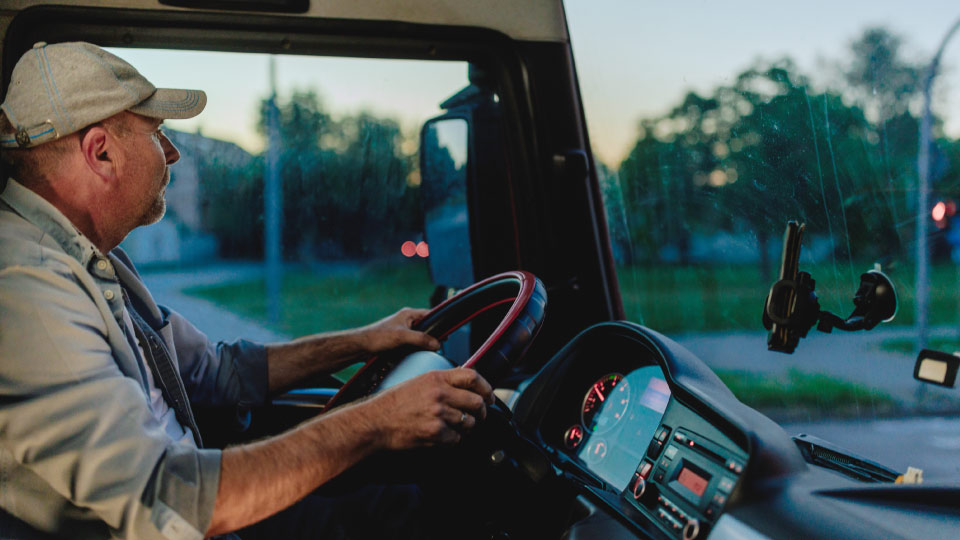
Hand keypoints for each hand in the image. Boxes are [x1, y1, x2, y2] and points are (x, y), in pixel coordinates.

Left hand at [358, 307, 440, 354]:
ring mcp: (402, 332)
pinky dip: (415, 350)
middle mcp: (406, 321)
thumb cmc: (377, 337)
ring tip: (427, 352)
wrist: (360, 347)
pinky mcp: (398, 342)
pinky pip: (411, 346)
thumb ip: (421, 339)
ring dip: (422, 345)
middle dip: (432, 337)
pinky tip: (415, 356)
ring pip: (419, 338)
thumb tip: (437, 344)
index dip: (439, 322)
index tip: (447, 332)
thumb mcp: (402, 337)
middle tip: (438, 345)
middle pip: (426, 328)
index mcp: (408, 314)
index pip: (430, 315)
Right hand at [366, 368, 494, 449]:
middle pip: (477, 402)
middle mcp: (439, 394)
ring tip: (456, 427)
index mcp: (436, 378)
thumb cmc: (393, 403)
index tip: (489, 396)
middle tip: (479, 416)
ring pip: (469, 422)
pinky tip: (443, 436)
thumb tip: (465, 386)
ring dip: (466, 427)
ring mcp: (438, 414)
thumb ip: (442, 382)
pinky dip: (453, 440)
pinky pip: (456, 438)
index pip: (473, 377)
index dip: (486, 387)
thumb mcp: (418, 382)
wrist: (375, 423)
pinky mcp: (435, 433)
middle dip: (482, 411)